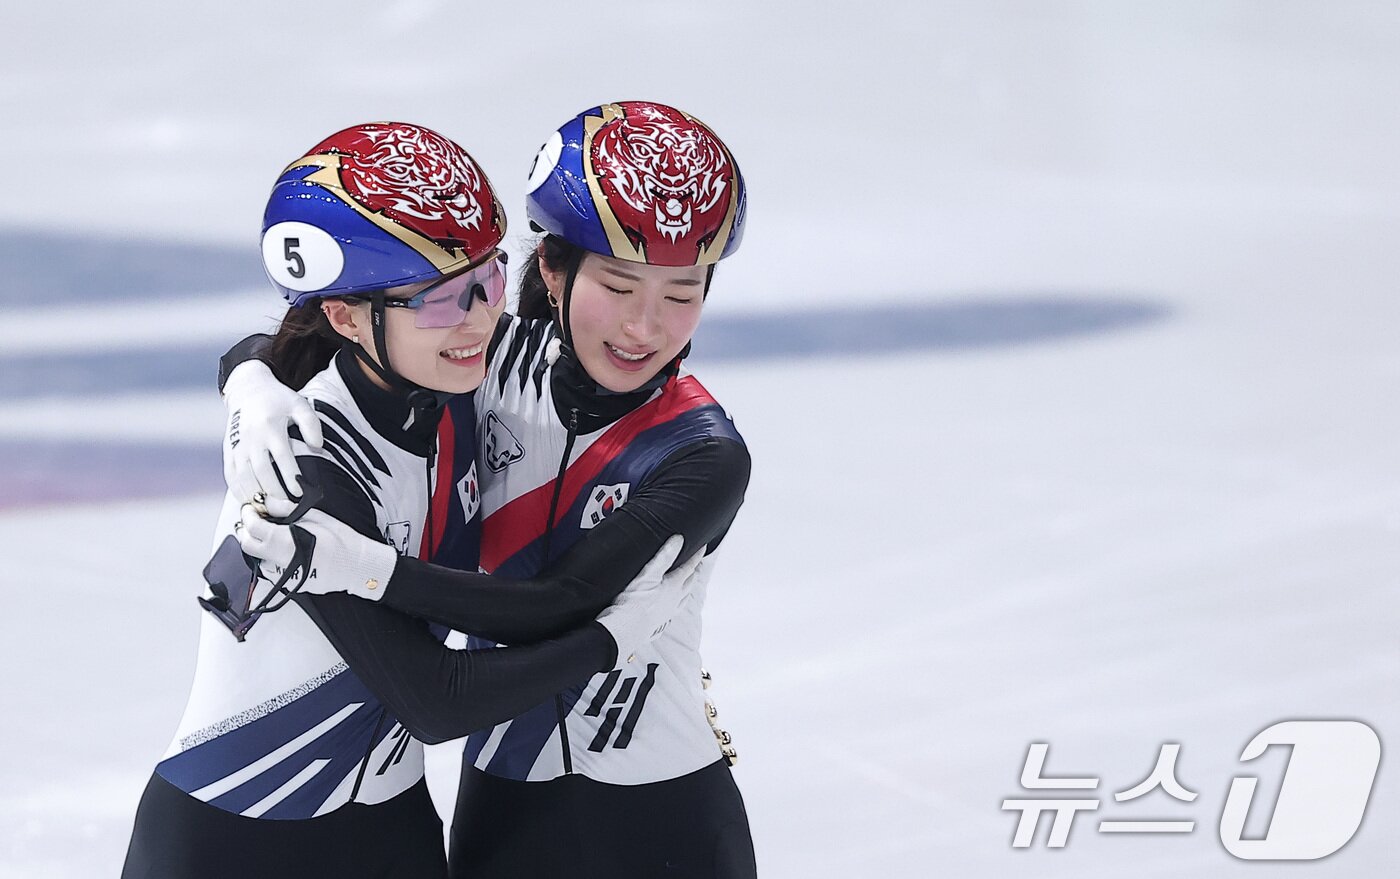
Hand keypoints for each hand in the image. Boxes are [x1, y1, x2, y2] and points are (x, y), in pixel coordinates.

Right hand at [223, 360, 322, 514]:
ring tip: (269, 510)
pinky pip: (230, 474)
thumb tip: (318, 446)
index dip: (291, 476)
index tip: (300, 493)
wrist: (248, 390)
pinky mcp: (228, 450)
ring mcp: (237, 445)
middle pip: (261, 471)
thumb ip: (311, 425)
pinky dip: (238, 490)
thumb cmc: (278, 400)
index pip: (282, 456)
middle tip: (286, 508)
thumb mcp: (299, 405)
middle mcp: (251, 437)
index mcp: (270, 426)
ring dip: (255, 495)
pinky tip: (249, 502)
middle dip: (273, 492)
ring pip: (243, 476)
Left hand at [235, 507, 397, 600]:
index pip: (253, 527)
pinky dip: (273, 557)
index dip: (248, 515)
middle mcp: (280, 560)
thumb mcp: (315, 517)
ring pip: (258, 558)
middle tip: (254, 519)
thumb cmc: (341, 541)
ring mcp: (284, 574)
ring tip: (270, 533)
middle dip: (246, 530)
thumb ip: (286, 509)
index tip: (251, 508)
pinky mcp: (290, 582)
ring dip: (259, 545)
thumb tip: (267, 502)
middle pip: (248, 545)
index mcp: (285, 541)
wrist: (357, 565)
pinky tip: (286, 549)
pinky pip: (272, 569)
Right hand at [595, 537, 704, 665]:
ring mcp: (667, 614)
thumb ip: (664, 556)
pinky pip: (672, 613)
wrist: (623, 630)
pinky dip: (675, 607)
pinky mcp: (657, 624)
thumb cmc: (633, 603)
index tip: (703, 547)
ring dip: (687, 591)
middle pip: (689, 584)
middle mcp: (674, 601)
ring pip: (683, 600)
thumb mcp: (648, 574)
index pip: (689, 567)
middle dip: (693, 573)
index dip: (696, 556)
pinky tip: (670, 609)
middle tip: (696, 565)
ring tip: (687, 586)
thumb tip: (679, 540)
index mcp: (674, 587)